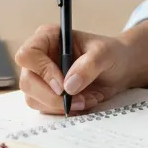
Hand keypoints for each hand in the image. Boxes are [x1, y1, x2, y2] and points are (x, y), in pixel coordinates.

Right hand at [13, 25, 135, 114]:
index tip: (63, 85)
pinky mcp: (46, 94)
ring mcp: (41, 77)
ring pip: (33, 98)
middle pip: (27, 82)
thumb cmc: (110, 53)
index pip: (28, 55)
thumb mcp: (104, 53)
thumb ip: (88, 66)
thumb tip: (69, 86)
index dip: (42, 71)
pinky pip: (45, 108)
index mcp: (48, 38)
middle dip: (52, 96)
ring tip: (85, 100)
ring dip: (59, 105)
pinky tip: (83, 102)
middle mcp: (39, 57)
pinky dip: (64, 110)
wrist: (120, 68)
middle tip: (76, 99)